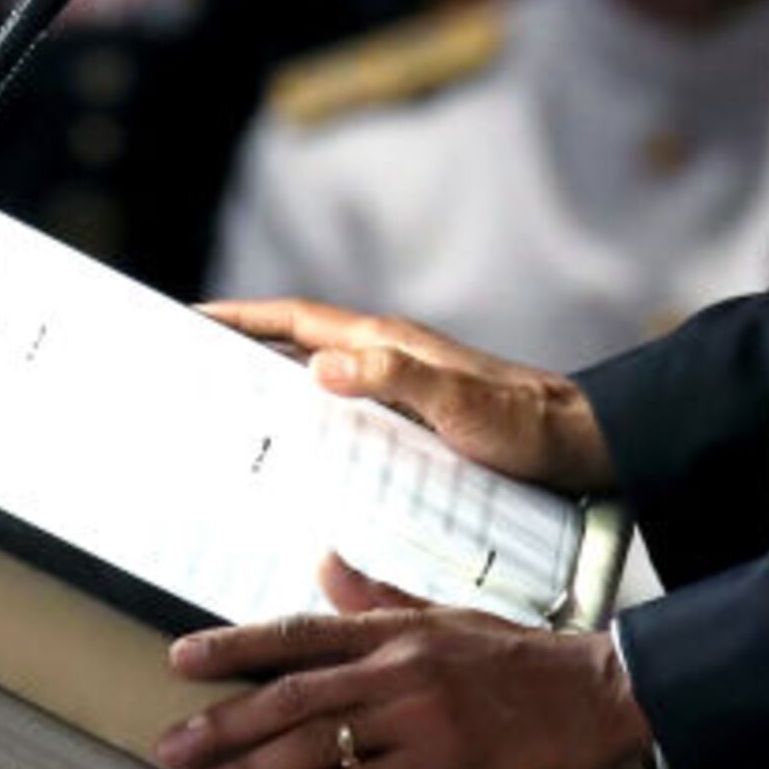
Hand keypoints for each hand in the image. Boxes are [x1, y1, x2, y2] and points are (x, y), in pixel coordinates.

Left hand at [155, 559, 649, 768]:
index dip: (234, 646)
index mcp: (391, 630)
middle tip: (169, 749)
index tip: (178, 661)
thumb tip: (324, 562)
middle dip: (224, 721)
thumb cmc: (515, 657)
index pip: (296, 632)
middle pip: (292, 693)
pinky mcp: (445, 760)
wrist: (594, 691)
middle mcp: (395, 666)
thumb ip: (376, 596)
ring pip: (318, 741)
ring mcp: (419, 713)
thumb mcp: (442, 614)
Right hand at [205, 299, 615, 492]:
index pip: (296, 320)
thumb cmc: (527, 429)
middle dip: (240, 348)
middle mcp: (386, 357)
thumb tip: (320, 365)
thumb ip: (396, 378)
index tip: (189, 318)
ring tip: (221, 412)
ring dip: (269, 385)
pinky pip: (341, 408)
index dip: (241, 317)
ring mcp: (400, 386)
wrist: (581, 446)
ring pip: (316, 377)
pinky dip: (306, 416)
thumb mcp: (461, 406)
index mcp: (386, 344)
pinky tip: (295, 451)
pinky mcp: (414, 417)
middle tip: (186, 369)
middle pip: (295, 343)